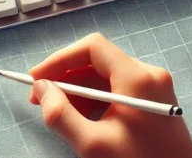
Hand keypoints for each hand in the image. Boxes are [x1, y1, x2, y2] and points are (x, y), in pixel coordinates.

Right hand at [29, 33, 191, 157]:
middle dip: (66, 77)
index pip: (92, 47)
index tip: (37, 78)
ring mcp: (154, 87)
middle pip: (98, 61)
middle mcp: (149, 75)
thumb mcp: (93, 144)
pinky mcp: (155, 100)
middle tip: (42, 98)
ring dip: (79, 90)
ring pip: (106, 75)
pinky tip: (83, 118)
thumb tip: (42, 90)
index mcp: (137, 78)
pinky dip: (96, 99)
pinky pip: (118, 89)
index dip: (60, 59)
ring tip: (61, 112)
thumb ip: (61, 115)